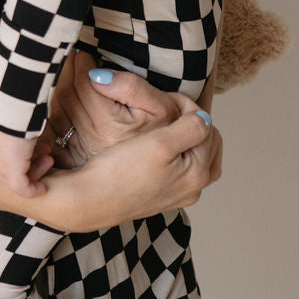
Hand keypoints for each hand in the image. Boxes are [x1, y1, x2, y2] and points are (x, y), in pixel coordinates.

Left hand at [0, 111, 54, 198]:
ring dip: (35, 170)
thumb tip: (22, 137)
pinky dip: (33, 190)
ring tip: (49, 159)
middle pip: (8, 166)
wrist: (10, 105)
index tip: (36, 146)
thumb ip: (10, 133)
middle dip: (30, 160)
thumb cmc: (10, 107)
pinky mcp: (9, 172)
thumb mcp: (7, 120)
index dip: (20, 152)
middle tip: (46, 153)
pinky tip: (43, 189)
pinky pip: (22, 188)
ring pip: (15, 177)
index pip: (0, 155)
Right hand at [35, 104, 222, 234]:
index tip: (168, 99)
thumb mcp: (160, 143)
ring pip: (196, 158)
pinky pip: (180, 170)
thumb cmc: (121, 171)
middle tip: (171, 109)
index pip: (209, 129)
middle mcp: (192, 189)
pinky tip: (159, 146)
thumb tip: (205, 118)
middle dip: (194, 123)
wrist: (89, 199)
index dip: (191, 108)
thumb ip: (191, 127)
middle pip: (207, 145)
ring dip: (187, 138)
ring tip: (169, 124)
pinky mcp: (160, 196)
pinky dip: (176, 153)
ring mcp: (177, 195)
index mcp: (198, 174)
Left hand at [49, 50, 188, 166]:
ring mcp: (80, 153)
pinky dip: (50, 111)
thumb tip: (97, 75)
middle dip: (66, 72)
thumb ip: (129, 86)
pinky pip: (51, 130)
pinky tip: (57, 97)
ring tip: (64, 71)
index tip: (82, 52)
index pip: (84, 85)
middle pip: (66, 96)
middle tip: (70, 56)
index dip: (80, 63)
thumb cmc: (166, 127)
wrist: (168, 158)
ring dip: (55, 88)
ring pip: (55, 111)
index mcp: (111, 127)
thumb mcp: (159, 103)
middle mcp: (91, 142)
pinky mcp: (73, 160)